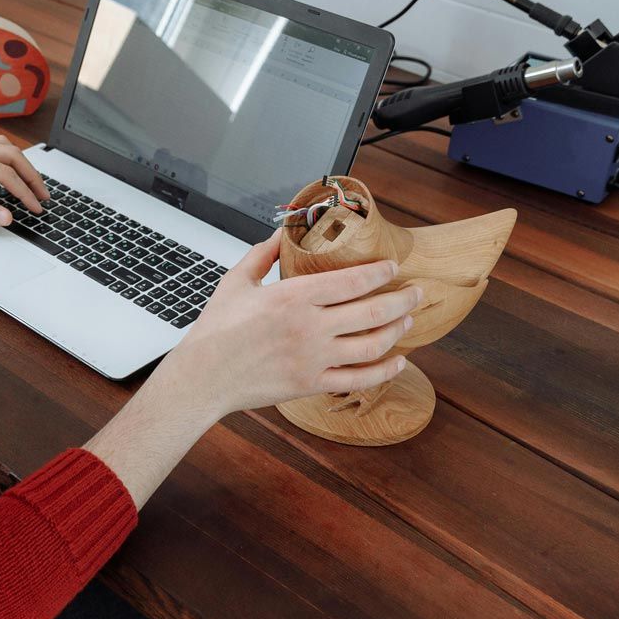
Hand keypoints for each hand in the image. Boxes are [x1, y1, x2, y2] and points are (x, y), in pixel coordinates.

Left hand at [0, 135, 48, 225]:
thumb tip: (7, 217)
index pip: (6, 174)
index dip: (24, 192)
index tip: (35, 208)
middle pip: (12, 155)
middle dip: (31, 176)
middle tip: (43, 196)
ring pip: (5, 147)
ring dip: (22, 164)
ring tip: (33, 184)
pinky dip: (9, 158)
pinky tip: (12, 171)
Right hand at [153, 227, 422, 420]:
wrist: (202, 376)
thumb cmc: (216, 329)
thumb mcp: (237, 281)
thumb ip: (264, 254)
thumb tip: (284, 233)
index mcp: (293, 297)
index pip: (352, 281)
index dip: (380, 272)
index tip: (393, 267)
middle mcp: (309, 328)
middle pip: (372, 312)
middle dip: (402, 300)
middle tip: (416, 293)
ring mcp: (313, 359)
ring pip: (373, 345)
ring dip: (397, 331)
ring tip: (407, 320)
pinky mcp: (311, 385)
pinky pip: (359, 379)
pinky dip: (385, 371)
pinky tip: (398, 361)